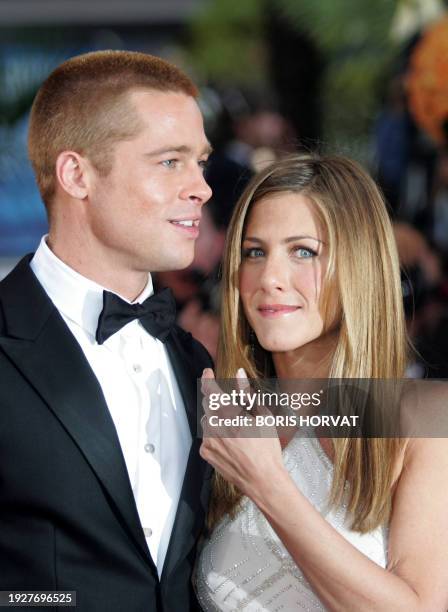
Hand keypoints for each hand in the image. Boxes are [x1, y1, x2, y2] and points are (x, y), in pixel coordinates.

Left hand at [199, 368, 285, 499]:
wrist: (262, 479)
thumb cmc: (266, 449)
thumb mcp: (263, 416)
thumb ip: (247, 393)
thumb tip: (239, 374)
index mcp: (228, 413)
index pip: (210, 389)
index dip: (207, 378)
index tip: (208, 373)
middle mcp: (214, 426)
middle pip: (207, 404)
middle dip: (215, 400)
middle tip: (230, 406)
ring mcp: (208, 440)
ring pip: (207, 420)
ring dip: (216, 418)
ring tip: (235, 429)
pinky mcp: (205, 452)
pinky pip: (206, 436)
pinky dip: (215, 434)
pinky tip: (231, 441)